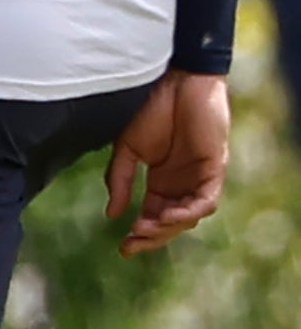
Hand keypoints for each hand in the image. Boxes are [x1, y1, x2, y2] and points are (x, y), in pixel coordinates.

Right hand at [105, 68, 230, 254]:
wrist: (175, 82)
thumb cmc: (150, 109)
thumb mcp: (127, 150)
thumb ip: (119, 181)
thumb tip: (112, 214)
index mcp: (162, 182)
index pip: (153, 216)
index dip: (140, 233)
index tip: (122, 246)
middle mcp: (182, 184)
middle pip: (171, 223)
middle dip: (152, 237)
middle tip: (131, 244)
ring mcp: (199, 177)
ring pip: (189, 216)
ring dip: (169, 227)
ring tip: (146, 228)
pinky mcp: (215, 168)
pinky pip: (206, 200)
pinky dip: (188, 211)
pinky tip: (168, 216)